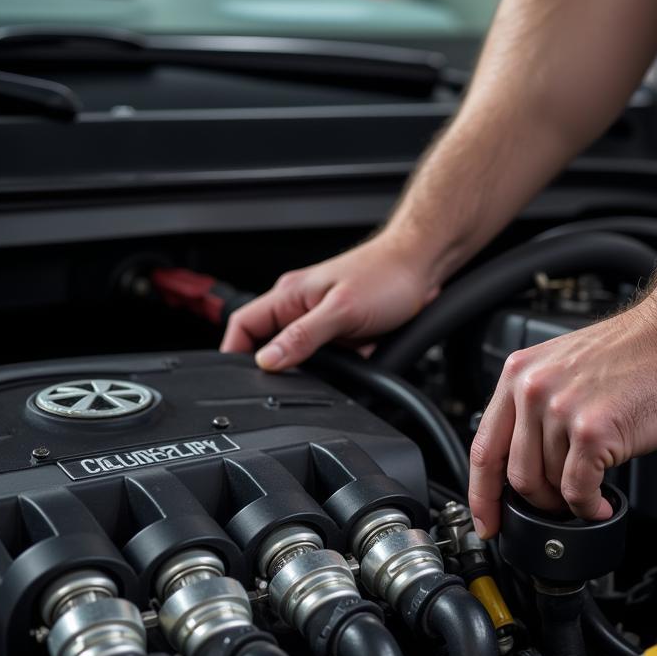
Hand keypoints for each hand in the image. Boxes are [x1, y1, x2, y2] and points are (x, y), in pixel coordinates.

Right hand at [220, 233, 438, 368]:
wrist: (423, 266)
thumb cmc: (386, 275)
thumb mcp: (340, 311)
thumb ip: (302, 337)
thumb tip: (268, 361)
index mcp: (289, 295)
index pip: (242, 325)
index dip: (233, 354)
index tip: (235, 381)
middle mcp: (301, 305)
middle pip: (267, 343)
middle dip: (271, 368)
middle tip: (278, 389)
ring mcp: (322, 318)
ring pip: (299, 353)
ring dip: (305, 369)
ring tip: (314, 381)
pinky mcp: (343, 330)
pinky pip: (328, 356)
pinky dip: (334, 369)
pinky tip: (345, 372)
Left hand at [468, 301, 656, 538]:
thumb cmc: (630, 355)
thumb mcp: (560, 369)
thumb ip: (534, 408)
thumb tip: (524, 462)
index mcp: (518, 376)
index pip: (484, 448)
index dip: (482, 495)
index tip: (487, 521)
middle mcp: (532, 390)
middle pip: (516, 475)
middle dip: (538, 502)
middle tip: (559, 506)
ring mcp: (560, 410)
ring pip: (549, 484)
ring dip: (570, 501)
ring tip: (590, 494)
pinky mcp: (591, 431)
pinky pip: (578, 490)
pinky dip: (589, 507)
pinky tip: (601, 503)